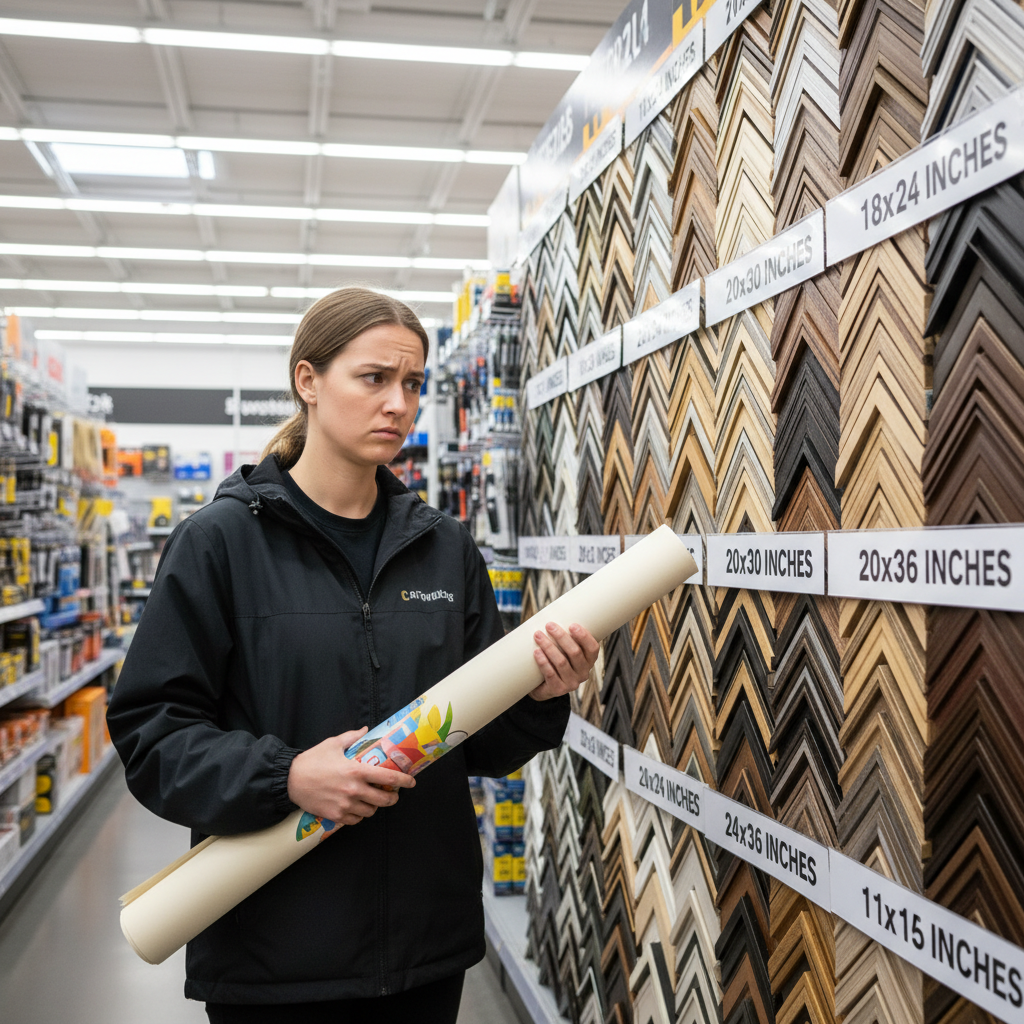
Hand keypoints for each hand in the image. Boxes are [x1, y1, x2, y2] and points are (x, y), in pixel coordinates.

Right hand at [286, 727, 415, 825]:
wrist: (289, 780)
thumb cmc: (312, 760)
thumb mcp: (333, 744)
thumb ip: (352, 737)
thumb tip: (366, 730)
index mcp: (356, 771)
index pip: (388, 778)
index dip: (404, 781)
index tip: (411, 782)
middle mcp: (353, 790)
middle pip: (384, 800)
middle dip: (393, 798)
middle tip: (393, 794)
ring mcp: (345, 805)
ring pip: (371, 811)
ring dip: (375, 806)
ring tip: (373, 799)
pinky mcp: (336, 816)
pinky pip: (356, 820)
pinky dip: (360, 815)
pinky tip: (358, 807)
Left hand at [529, 622, 599, 700]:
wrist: (544, 686)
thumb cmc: (555, 659)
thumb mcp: (564, 649)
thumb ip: (565, 635)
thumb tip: (554, 610)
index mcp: (589, 660)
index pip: (592, 648)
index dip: (584, 636)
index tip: (572, 625)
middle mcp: (583, 672)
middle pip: (575, 653)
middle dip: (561, 637)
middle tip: (549, 625)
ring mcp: (571, 683)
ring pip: (561, 662)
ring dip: (549, 647)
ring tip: (538, 635)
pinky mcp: (558, 689)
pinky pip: (551, 674)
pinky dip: (543, 662)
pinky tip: (537, 652)